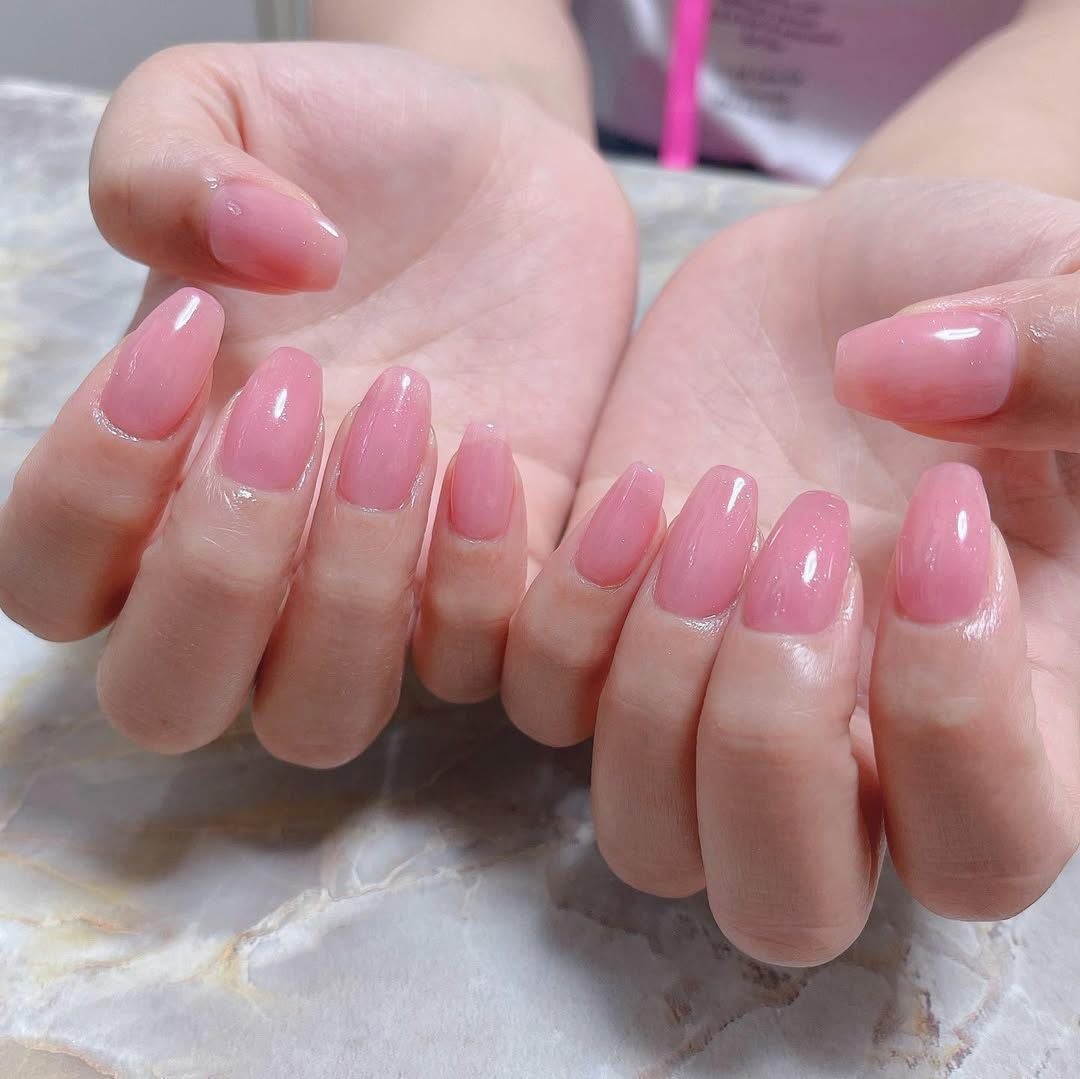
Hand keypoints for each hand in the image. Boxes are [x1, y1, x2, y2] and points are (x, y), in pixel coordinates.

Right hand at [0, 42, 634, 764]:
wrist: (500, 170)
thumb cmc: (348, 148)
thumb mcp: (222, 104)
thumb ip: (162, 166)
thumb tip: (242, 268)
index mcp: (155, 468)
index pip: (49, 581)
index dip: (92, 491)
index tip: (195, 331)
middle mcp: (256, 560)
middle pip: (167, 697)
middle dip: (220, 571)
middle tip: (300, 398)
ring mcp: (378, 587)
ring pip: (320, 718)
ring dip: (354, 591)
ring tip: (410, 413)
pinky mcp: (494, 579)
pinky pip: (477, 667)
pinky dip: (483, 582)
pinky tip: (493, 449)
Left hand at [501, 177, 1079, 963]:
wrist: (851, 285)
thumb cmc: (984, 296)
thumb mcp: (1067, 295)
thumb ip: (1065, 358)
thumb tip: (904, 381)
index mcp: (1004, 710)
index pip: (986, 849)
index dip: (954, 720)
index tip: (942, 518)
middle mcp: (846, 746)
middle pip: (785, 902)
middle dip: (771, 743)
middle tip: (803, 546)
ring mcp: (709, 700)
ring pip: (645, 836)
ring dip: (656, 686)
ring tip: (713, 502)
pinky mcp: (606, 637)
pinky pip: (545, 704)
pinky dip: (559, 615)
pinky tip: (628, 487)